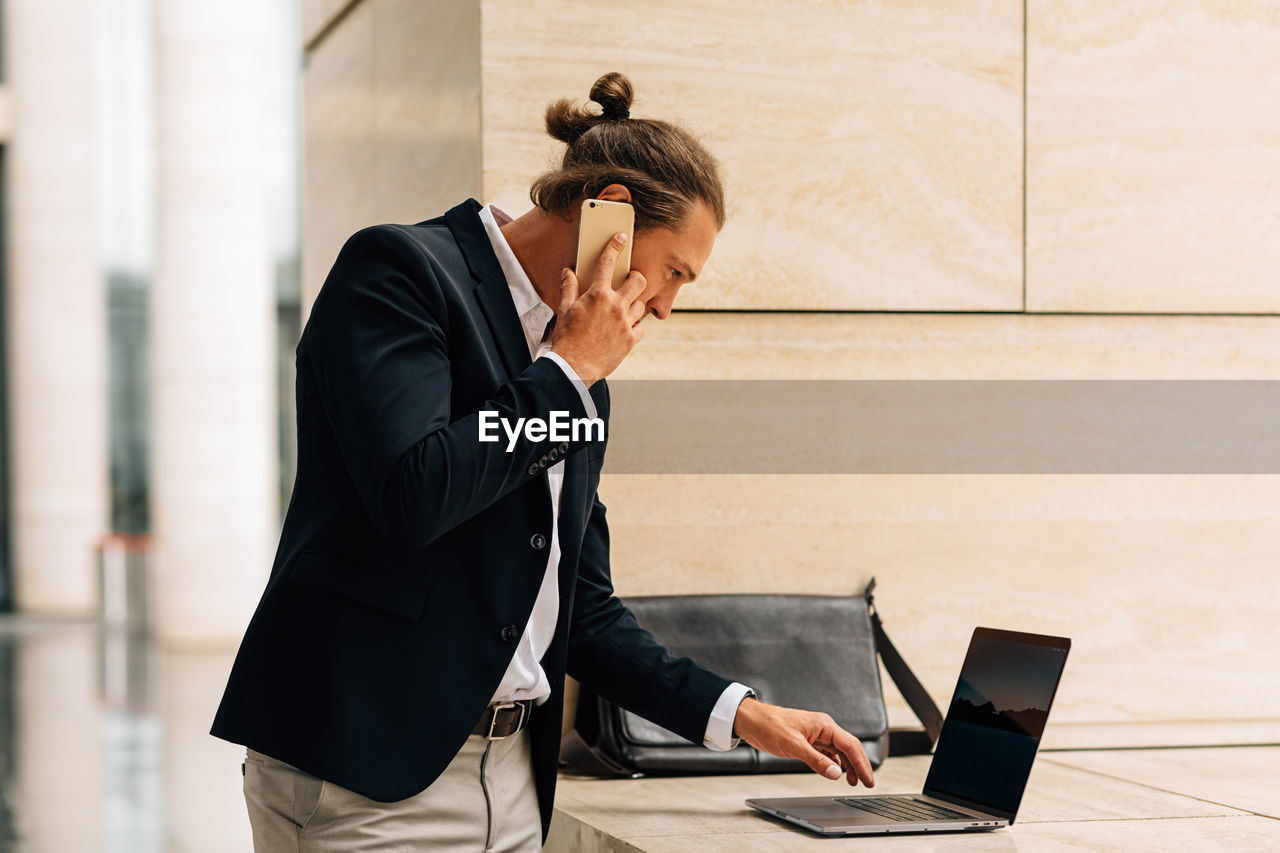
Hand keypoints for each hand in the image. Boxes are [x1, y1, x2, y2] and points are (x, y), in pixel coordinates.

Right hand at [550, 233, 647, 384]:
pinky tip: (624, 329)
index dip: (615, 247)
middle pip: (638, 281)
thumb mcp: (563, 311)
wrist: (573, 368)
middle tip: (630, 283)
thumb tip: (568, 272)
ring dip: (633, 305)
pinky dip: (634, 326)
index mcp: (597, 295)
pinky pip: (641, 327)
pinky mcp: (630, 340)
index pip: (607, 263)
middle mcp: (615, 306)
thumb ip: (568, 288)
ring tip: (623, 311)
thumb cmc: (566, 339)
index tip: (621, 239)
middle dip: (636, 278)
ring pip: (641, 305)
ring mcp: (625, 323)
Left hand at [732, 697, 874, 787]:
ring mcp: (816, 734)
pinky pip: (827, 752)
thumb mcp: (793, 746)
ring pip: (839, 751)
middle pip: (849, 747)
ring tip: (854, 781)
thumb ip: (816, 761)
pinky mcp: (807, 740)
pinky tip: (836, 771)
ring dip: (848, 765)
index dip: (862, 763)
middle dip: (860, 765)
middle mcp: (823, 728)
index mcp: (824, 725)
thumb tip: (836, 773)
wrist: (752, 720)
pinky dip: (834, 762)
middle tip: (868, 783)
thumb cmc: (770, 726)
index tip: (869, 779)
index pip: (850, 745)